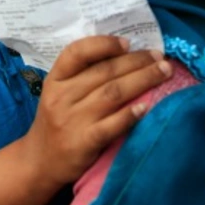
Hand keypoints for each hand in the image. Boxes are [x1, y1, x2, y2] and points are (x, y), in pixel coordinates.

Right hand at [22, 36, 172, 187]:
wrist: (40, 161)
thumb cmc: (57, 121)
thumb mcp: (59, 92)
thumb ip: (83, 75)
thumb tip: (126, 54)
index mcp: (56, 79)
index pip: (76, 52)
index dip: (103, 44)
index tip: (128, 43)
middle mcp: (62, 96)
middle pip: (104, 72)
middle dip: (137, 61)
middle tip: (160, 57)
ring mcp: (72, 120)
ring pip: (113, 93)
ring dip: (143, 80)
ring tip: (164, 73)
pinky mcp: (83, 142)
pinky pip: (111, 125)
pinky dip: (130, 114)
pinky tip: (148, 106)